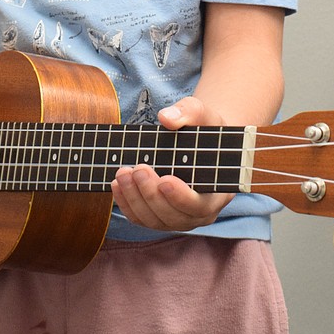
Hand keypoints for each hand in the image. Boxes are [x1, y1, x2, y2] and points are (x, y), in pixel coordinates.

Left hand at [110, 96, 233, 231]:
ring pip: (154, 220)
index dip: (181, 197)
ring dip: (135, 198)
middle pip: (173, 216)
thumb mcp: (201, 114)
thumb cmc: (203, 128)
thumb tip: (166, 118)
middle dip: (151, 194)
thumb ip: (187, 113)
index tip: (165, 180)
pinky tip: (117, 184)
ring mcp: (178, 218)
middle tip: (139, 169)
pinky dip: (126, 203)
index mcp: (217, 193)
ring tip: (123, 172)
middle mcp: (199, 212)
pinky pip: (140, 218)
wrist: (195, 141)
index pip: (200, 206)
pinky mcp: (159, 216)